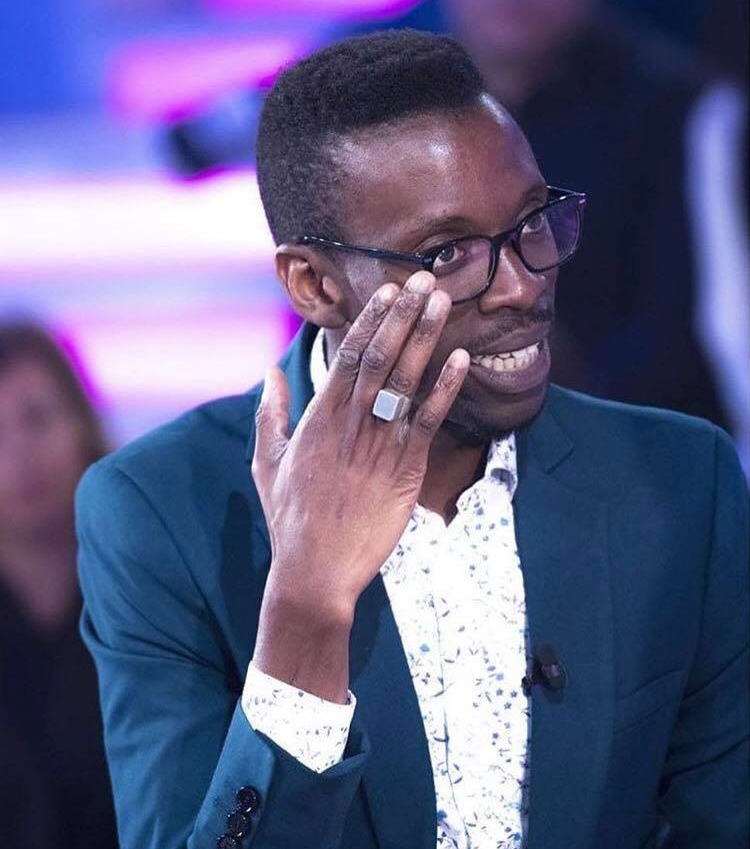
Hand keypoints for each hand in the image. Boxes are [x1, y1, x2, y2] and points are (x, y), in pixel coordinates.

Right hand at [250, 272, 468, 699]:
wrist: (315, 568)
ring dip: (426, 337)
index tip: (388, 290)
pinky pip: (429, 421)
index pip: (347, 356)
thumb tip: (270, 373)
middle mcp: (350, 424)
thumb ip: (271, 414)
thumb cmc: (290, 517)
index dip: (371, 320)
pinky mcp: (405, 470)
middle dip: (403, 315)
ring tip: (442, 302)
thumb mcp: (268, 462)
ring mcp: (380, 446)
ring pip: (406, 381)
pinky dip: (445, 388)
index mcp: (318, 418)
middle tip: (425, 279)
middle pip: (381, 357)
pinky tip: (461, 359)